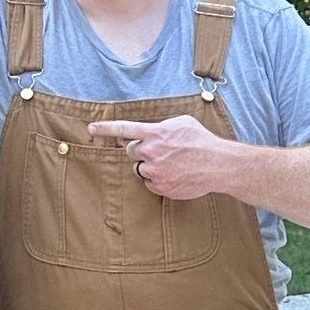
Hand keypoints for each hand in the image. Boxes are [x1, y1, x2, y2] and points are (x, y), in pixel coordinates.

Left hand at [87, 115, 240, 199]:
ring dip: (150, 165)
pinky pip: (150, 183)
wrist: (218, 165)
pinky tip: (175, 175)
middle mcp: (151, 151)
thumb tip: (149, 131)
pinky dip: (158, 180)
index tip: (91, 128)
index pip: (124, 129)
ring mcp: (155, 171)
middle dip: (140, 150)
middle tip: (159, 151)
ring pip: (140, 168)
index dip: (105, 128)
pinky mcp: (160, 187)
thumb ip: (161, 125)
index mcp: (155, 133)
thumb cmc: (202, 141)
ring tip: (172, 164)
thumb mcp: (182, 123)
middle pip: (131, 151)